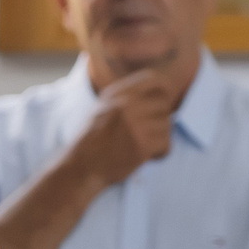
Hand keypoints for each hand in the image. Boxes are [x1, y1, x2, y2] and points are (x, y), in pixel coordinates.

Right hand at [75, 69, 178, 185]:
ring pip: (166, 125)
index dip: (162, 93)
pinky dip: (159, 153)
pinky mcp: (142, 144)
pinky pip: (166, 144)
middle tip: (148, 131)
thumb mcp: (105, 108)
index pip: (155, 81)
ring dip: (159, 137)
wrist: (81, 167)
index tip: (157, 107)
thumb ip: (128, 97)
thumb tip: (163, 93)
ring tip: (141, 145)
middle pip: (164, 104)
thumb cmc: (94, 140)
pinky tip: (145, 156)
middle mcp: (125, 105)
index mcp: (116, 93)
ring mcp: (134, 124)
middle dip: (160, 118)